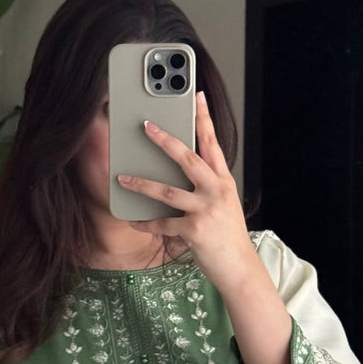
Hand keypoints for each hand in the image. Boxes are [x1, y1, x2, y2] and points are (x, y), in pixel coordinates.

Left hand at [116, 91, 255, 293]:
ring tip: (122, 177)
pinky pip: (162, 223)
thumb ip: (205, 185)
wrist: (240, 267)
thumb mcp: (222, 204)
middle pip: (188, 158)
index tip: (197, 96)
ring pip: (167, 191)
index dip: (204, 119)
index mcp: (223, 181)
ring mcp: (206, 210)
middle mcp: (216, 191)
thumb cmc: (227, 235)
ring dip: (141, 183)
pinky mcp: (194, 230)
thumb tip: (176, 170)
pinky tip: (132, 220)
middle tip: (146, 125)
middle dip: (165, 140)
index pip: (212, 143)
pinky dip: (145, 222)